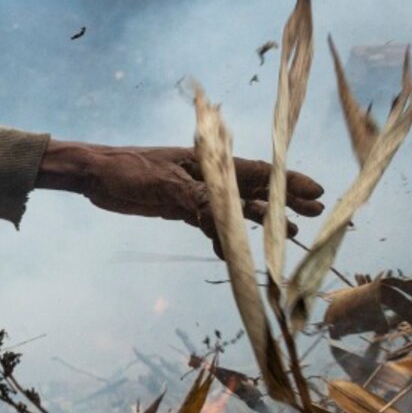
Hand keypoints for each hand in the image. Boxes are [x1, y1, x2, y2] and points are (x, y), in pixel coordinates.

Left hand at [39, 141, 324, 239]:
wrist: (95, 175)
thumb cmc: (129, 172)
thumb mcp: (167, 188)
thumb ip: (201, 204)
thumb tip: (231, 222)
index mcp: (210, 163)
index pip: (258, 173)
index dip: (288, 182)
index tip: (316, 190)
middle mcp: (208, 176)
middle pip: (255, 189)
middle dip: (284, 200)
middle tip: (313, 211)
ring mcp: (195, 192)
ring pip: (236, 207)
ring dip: (260, 219)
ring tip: (288, 231)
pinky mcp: (179, 207)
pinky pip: (210, 222)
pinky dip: (222, 236)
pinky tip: (232, 250)